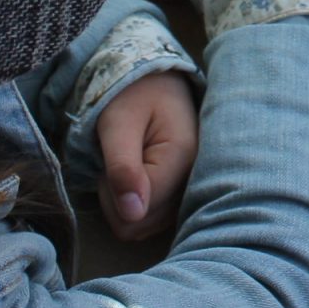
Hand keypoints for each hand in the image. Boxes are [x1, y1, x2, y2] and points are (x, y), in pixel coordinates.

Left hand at [94, 71, 198, 240]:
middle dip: (118, 200)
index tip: (110, 161)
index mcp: (184, 158)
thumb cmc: (132, 95)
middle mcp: (198, 179)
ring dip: (128, 202)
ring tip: (129, 165)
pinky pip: (155, 218)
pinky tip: (140, 176)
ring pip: (147, 226)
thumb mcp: (117, 124)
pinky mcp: (189, 191)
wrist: (155, 81)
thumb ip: (123, 168)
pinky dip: (141, 202)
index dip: (112, 194)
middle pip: (142, 225)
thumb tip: (132, 214)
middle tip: (117, 163)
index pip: (137, 213)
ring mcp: (195, 187)